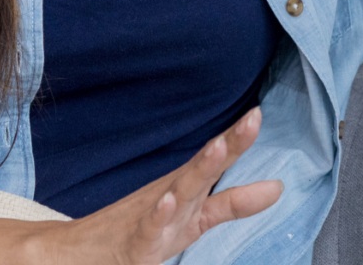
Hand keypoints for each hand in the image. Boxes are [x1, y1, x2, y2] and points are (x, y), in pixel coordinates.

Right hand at [29, 108, 280, 264]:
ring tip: (218, 148)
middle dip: (228, 144)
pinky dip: (159, 214)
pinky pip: (150, 228)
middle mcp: (172, 196)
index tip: (259, 112)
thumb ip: (235, 203)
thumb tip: (279, 188)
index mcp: (187, 189)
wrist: (84, 254)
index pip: (217, 160)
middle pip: (203, 167)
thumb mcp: (197, 219)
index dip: (239, 139)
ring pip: (178, 191)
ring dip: (198, 169)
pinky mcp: (137, 244)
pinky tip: (169, 199)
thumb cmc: (145, 231)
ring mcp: (154, 217)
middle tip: (253, 118)